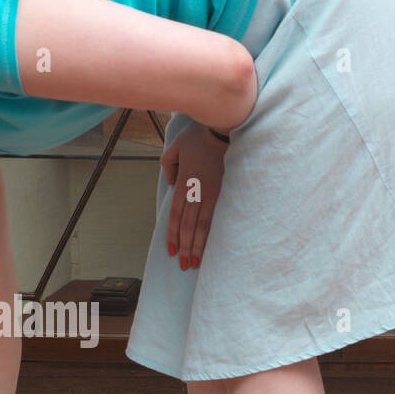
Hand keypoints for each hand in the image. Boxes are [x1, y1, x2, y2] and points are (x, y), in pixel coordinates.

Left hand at [159, 122, 226, 269]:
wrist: (223, 128)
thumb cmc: (199, 136)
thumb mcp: (174, 147)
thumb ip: (169, 166)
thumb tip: (172, 182)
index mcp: (184, 183)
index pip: (177, 215)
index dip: (174, 235)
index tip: (172, 251)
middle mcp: (197, 192)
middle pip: (189, 225)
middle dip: (185, 247)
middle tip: (184, 265)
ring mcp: (213, 193)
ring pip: (203, 225)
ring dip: (198, 245)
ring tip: (196, 262)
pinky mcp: (226, 191)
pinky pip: (218, 216)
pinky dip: (213, 232)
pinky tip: (213, 245)